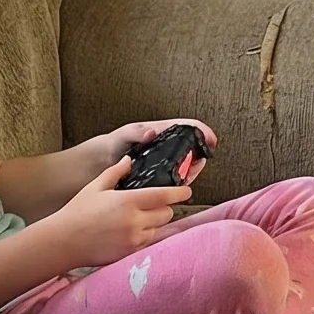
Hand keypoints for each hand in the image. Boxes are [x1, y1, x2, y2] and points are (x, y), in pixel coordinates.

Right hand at [44, 159, 189, 266]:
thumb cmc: (77, 212)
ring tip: (143, 217)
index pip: (164, 196)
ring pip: (160, 229)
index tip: (187, 190)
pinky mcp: (130, 253)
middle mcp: (135, 221)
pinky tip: (135, 231)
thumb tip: (129, 160)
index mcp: (128, 201)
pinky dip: (147, 235)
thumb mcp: (96, 186)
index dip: (179, 192)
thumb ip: (115, 172)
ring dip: (157, 223)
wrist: (64, 242)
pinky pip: (149, 243)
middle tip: (157, 204)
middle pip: (166, 214)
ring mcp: (134, 239)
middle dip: (166, 208)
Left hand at [91, 118, 216, 174]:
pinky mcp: (161, 175)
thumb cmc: (114, 143)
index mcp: (163, 131)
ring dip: (192, 171)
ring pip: (188, 165)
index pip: (189, 127)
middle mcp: (168, 146)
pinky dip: (182, 182)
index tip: (211, 140)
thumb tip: (152, 132)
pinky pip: (177, 178)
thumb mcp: (125, 134)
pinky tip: (178, 187)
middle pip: (193, 149)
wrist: (102, 161)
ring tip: (187, 177)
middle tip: (196, 166)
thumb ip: (136, 132)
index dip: (203, 132)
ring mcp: (166, 160)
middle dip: (199, 157)